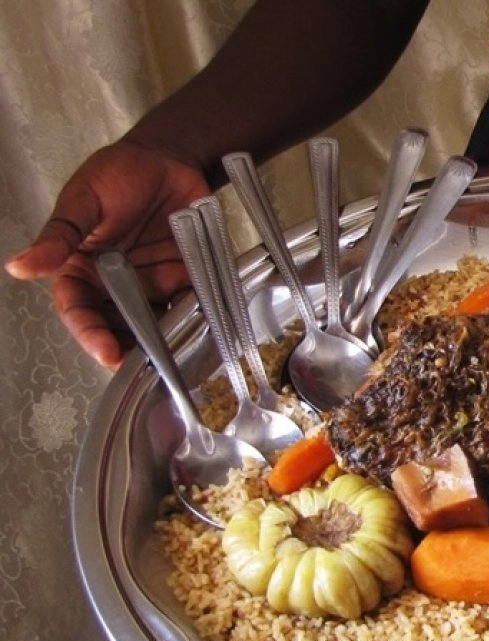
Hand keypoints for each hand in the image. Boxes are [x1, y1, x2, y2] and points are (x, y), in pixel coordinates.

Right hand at [5, 140, 211, 369]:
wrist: (170, 158)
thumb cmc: (118, 174)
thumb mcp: (84, 201)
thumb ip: (60, 236)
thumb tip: (19, 266)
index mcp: (82, 271)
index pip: (80, 311)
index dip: (92, 335)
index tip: (109, 353)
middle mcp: (116, 286)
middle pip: (118, 328)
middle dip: (132, 353)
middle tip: (148, 372)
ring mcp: (152, 286)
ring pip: (155, 326)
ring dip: (165, 347)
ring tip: (178, 364)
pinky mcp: (185, 280)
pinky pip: (191, 308)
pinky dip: (198, 324)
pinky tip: (207, 339)